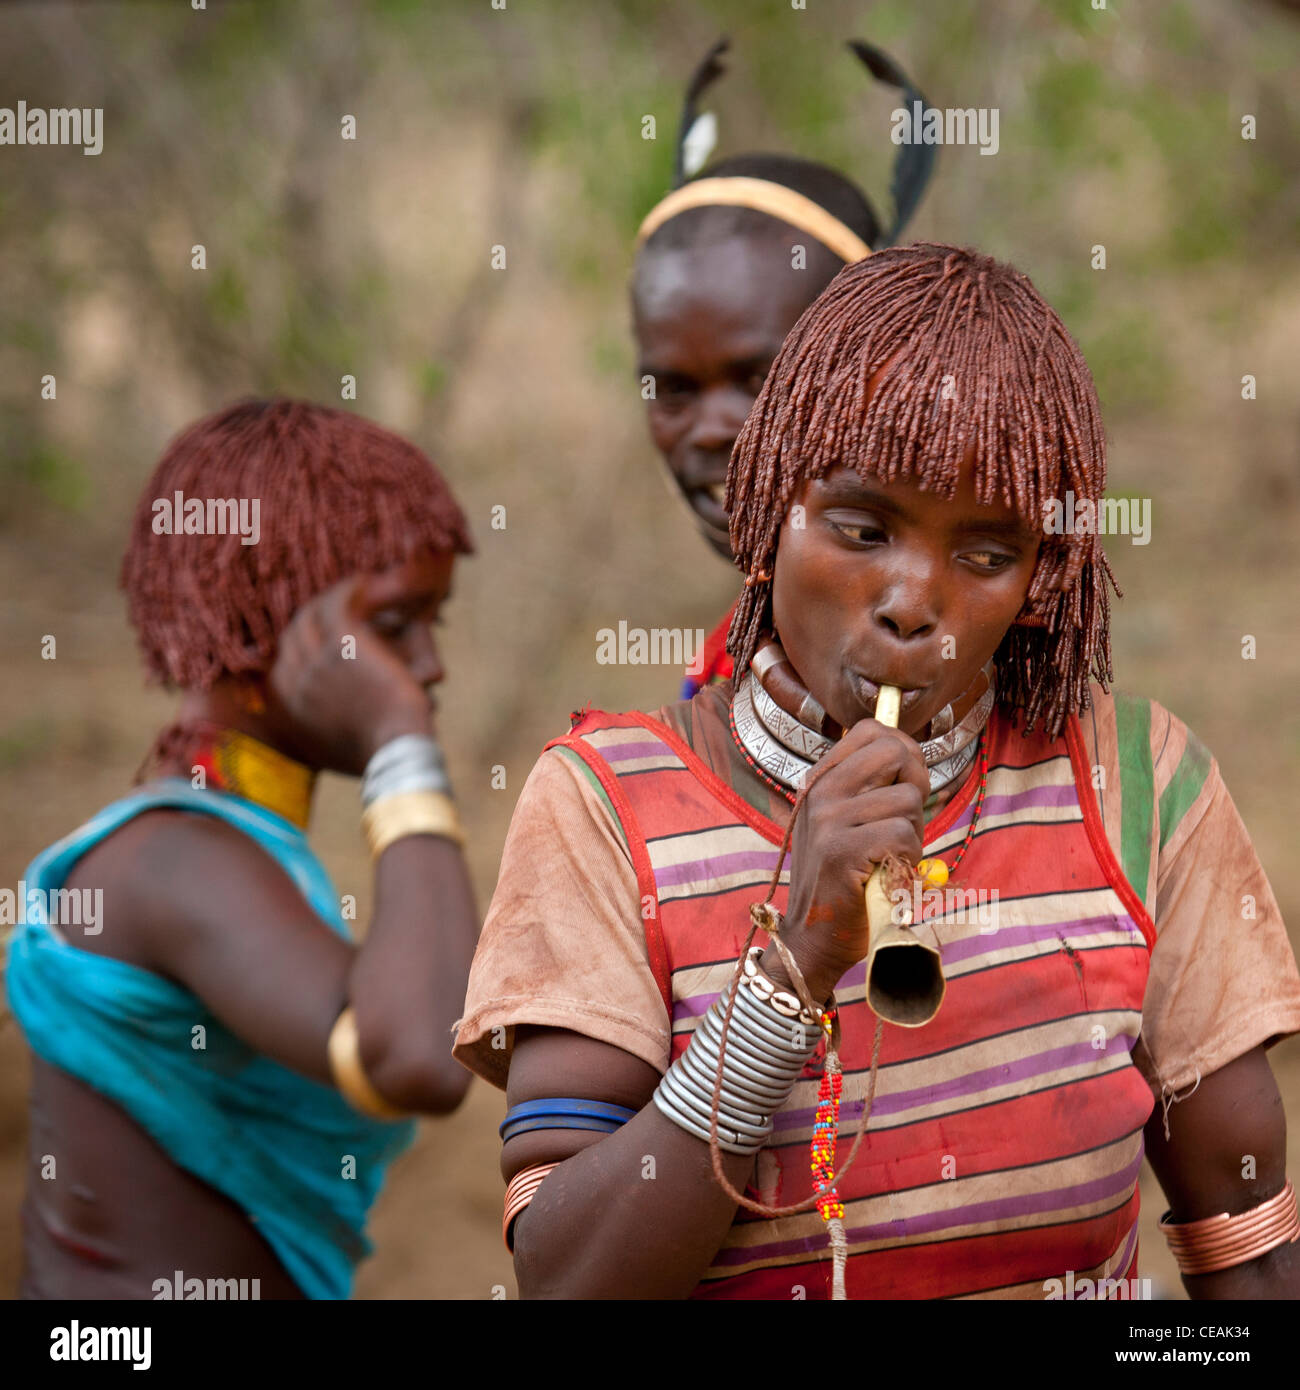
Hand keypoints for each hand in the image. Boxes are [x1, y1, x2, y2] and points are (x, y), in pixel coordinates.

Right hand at [268, 574, 432, 771]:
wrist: (396, 750)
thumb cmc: (377, 755)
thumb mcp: (332, 752)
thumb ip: (318, 736)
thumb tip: (317, 734)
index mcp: (284, 705)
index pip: (282, 660)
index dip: (303, 642)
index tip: (326, 634)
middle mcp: (292, 678)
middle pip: (296, 631)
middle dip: (318, 616)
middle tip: (346, 607)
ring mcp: (314, 658)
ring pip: (315, 612)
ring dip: (337, 599)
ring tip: (360, 590)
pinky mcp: (342, 640)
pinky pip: (340, 601)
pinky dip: (353, 588)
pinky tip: (369, 582)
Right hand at [764, 718, 927, 1001]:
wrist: (813, 939)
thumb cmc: (845, 881)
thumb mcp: (848, 823)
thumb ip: (871, 788)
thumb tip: (911, 755)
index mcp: (821, 780)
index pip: (871, 731)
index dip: (903, 752)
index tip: (904, 785)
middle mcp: (820, 792)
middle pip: (894, 751)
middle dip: (916, 784)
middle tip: (906, 821)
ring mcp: (827, 819)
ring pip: (908, 800)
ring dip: (913, 833)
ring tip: (888, 857)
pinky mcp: (840, 850)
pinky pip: (902, 835)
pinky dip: (907, 858)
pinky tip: (886, 874)